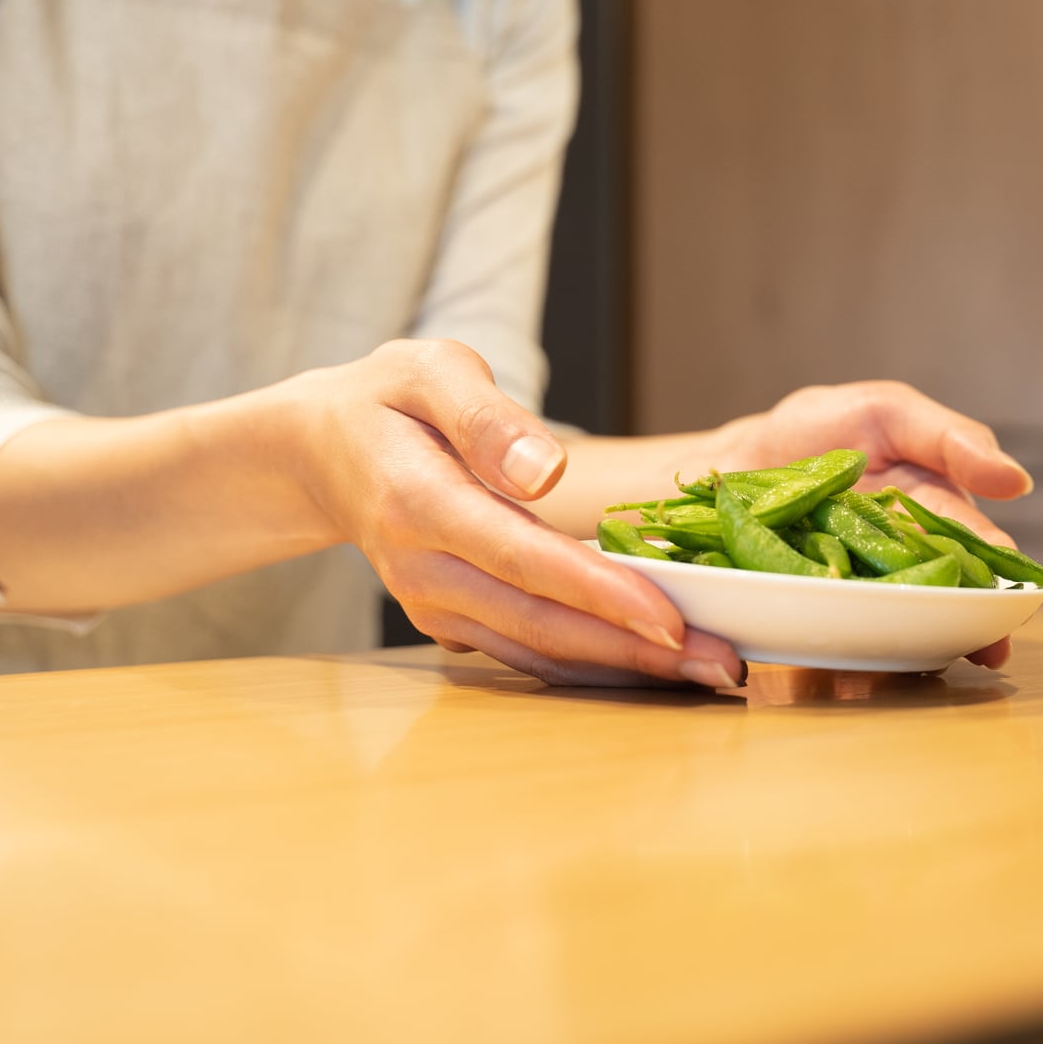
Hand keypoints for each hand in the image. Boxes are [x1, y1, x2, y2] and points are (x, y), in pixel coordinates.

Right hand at [287, 340, 745, 689]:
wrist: (320, 452)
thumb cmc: (386, 399)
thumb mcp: (428, 369)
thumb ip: (485, 416)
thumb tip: (543, 470)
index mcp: (421, 504)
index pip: (524, 559)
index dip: (599, 594)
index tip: (669, 619)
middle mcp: (425, 570)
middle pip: (541, 623)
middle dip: (635, 650)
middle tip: (722, 665)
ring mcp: (435, 604)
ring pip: (537, 651)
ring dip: (623, 669)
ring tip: (708, 674)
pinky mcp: (452, 620)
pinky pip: (526, 653)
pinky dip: (591, 665)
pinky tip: (655, 666)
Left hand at [709, 382, 1035, 668]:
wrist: (732, 462)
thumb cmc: (820, 430)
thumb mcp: (890, 413)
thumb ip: (952, 441)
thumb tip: (1019, 482)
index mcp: (933, 516)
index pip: (974, 548)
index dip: (996, 574)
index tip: (1010, 598)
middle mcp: (903, 562)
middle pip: (944, 595)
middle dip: (969, 622)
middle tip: (987, 646)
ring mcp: (858, 592)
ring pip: (899, 624)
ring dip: (917, 644)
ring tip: (930, 660)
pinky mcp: (813, 612)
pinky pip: (835, 634)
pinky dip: (847, 647)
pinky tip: (856, 666)